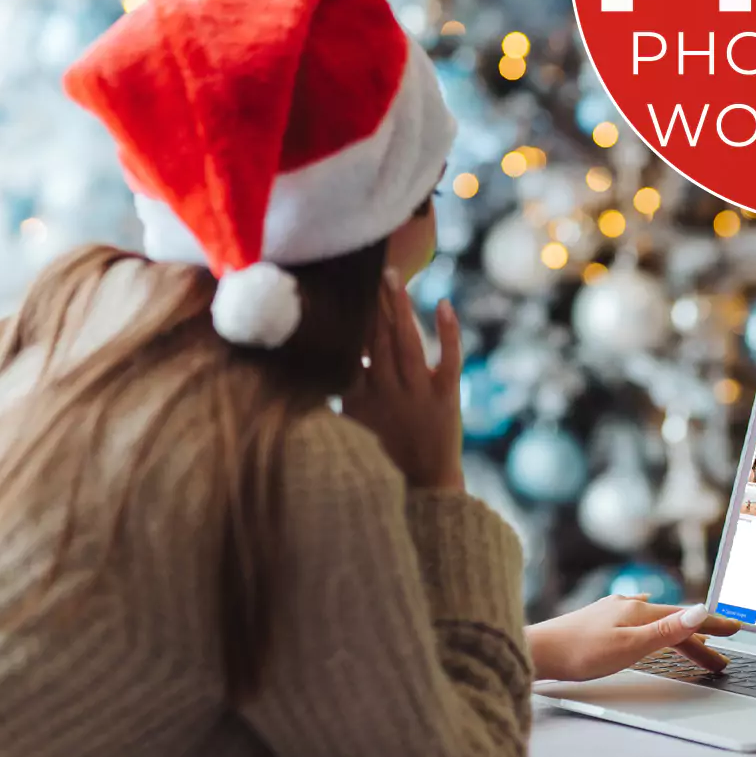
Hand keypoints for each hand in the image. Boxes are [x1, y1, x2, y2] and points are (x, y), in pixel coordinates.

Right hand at [343, 267, 464, 490]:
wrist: (424, 487)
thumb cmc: (383, 456)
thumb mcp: (351, 427)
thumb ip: (336, 396)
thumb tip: (306, 369)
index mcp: (359, 398)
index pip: (349, 351)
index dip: (343, 321)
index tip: (333, 292)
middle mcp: (387, 391)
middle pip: (376, 339)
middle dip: (370, 303)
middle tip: (364, 269)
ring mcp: (417, 392)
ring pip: (407, 343)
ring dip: (399, 308)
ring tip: (392, 277)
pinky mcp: (446, 395)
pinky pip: (449, 359)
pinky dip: (448, 331)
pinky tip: (444, 304)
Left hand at [525, 594, 739, 682]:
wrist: (538, 650)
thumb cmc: (580, 652)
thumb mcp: (629, 646)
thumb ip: (665, 630)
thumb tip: (700, 610)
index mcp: (639, 612)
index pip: (685, 619)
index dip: (711, 625)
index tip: (735, 629)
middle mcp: (628, 607)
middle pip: (672, 623)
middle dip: (698, 641)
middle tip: (721, 660)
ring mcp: (613, 612)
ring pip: (655, 623)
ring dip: (677, 636)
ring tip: (693, 646)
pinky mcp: (599, 621)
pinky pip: (638, 620)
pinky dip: (653, 625)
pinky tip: (644, 613)